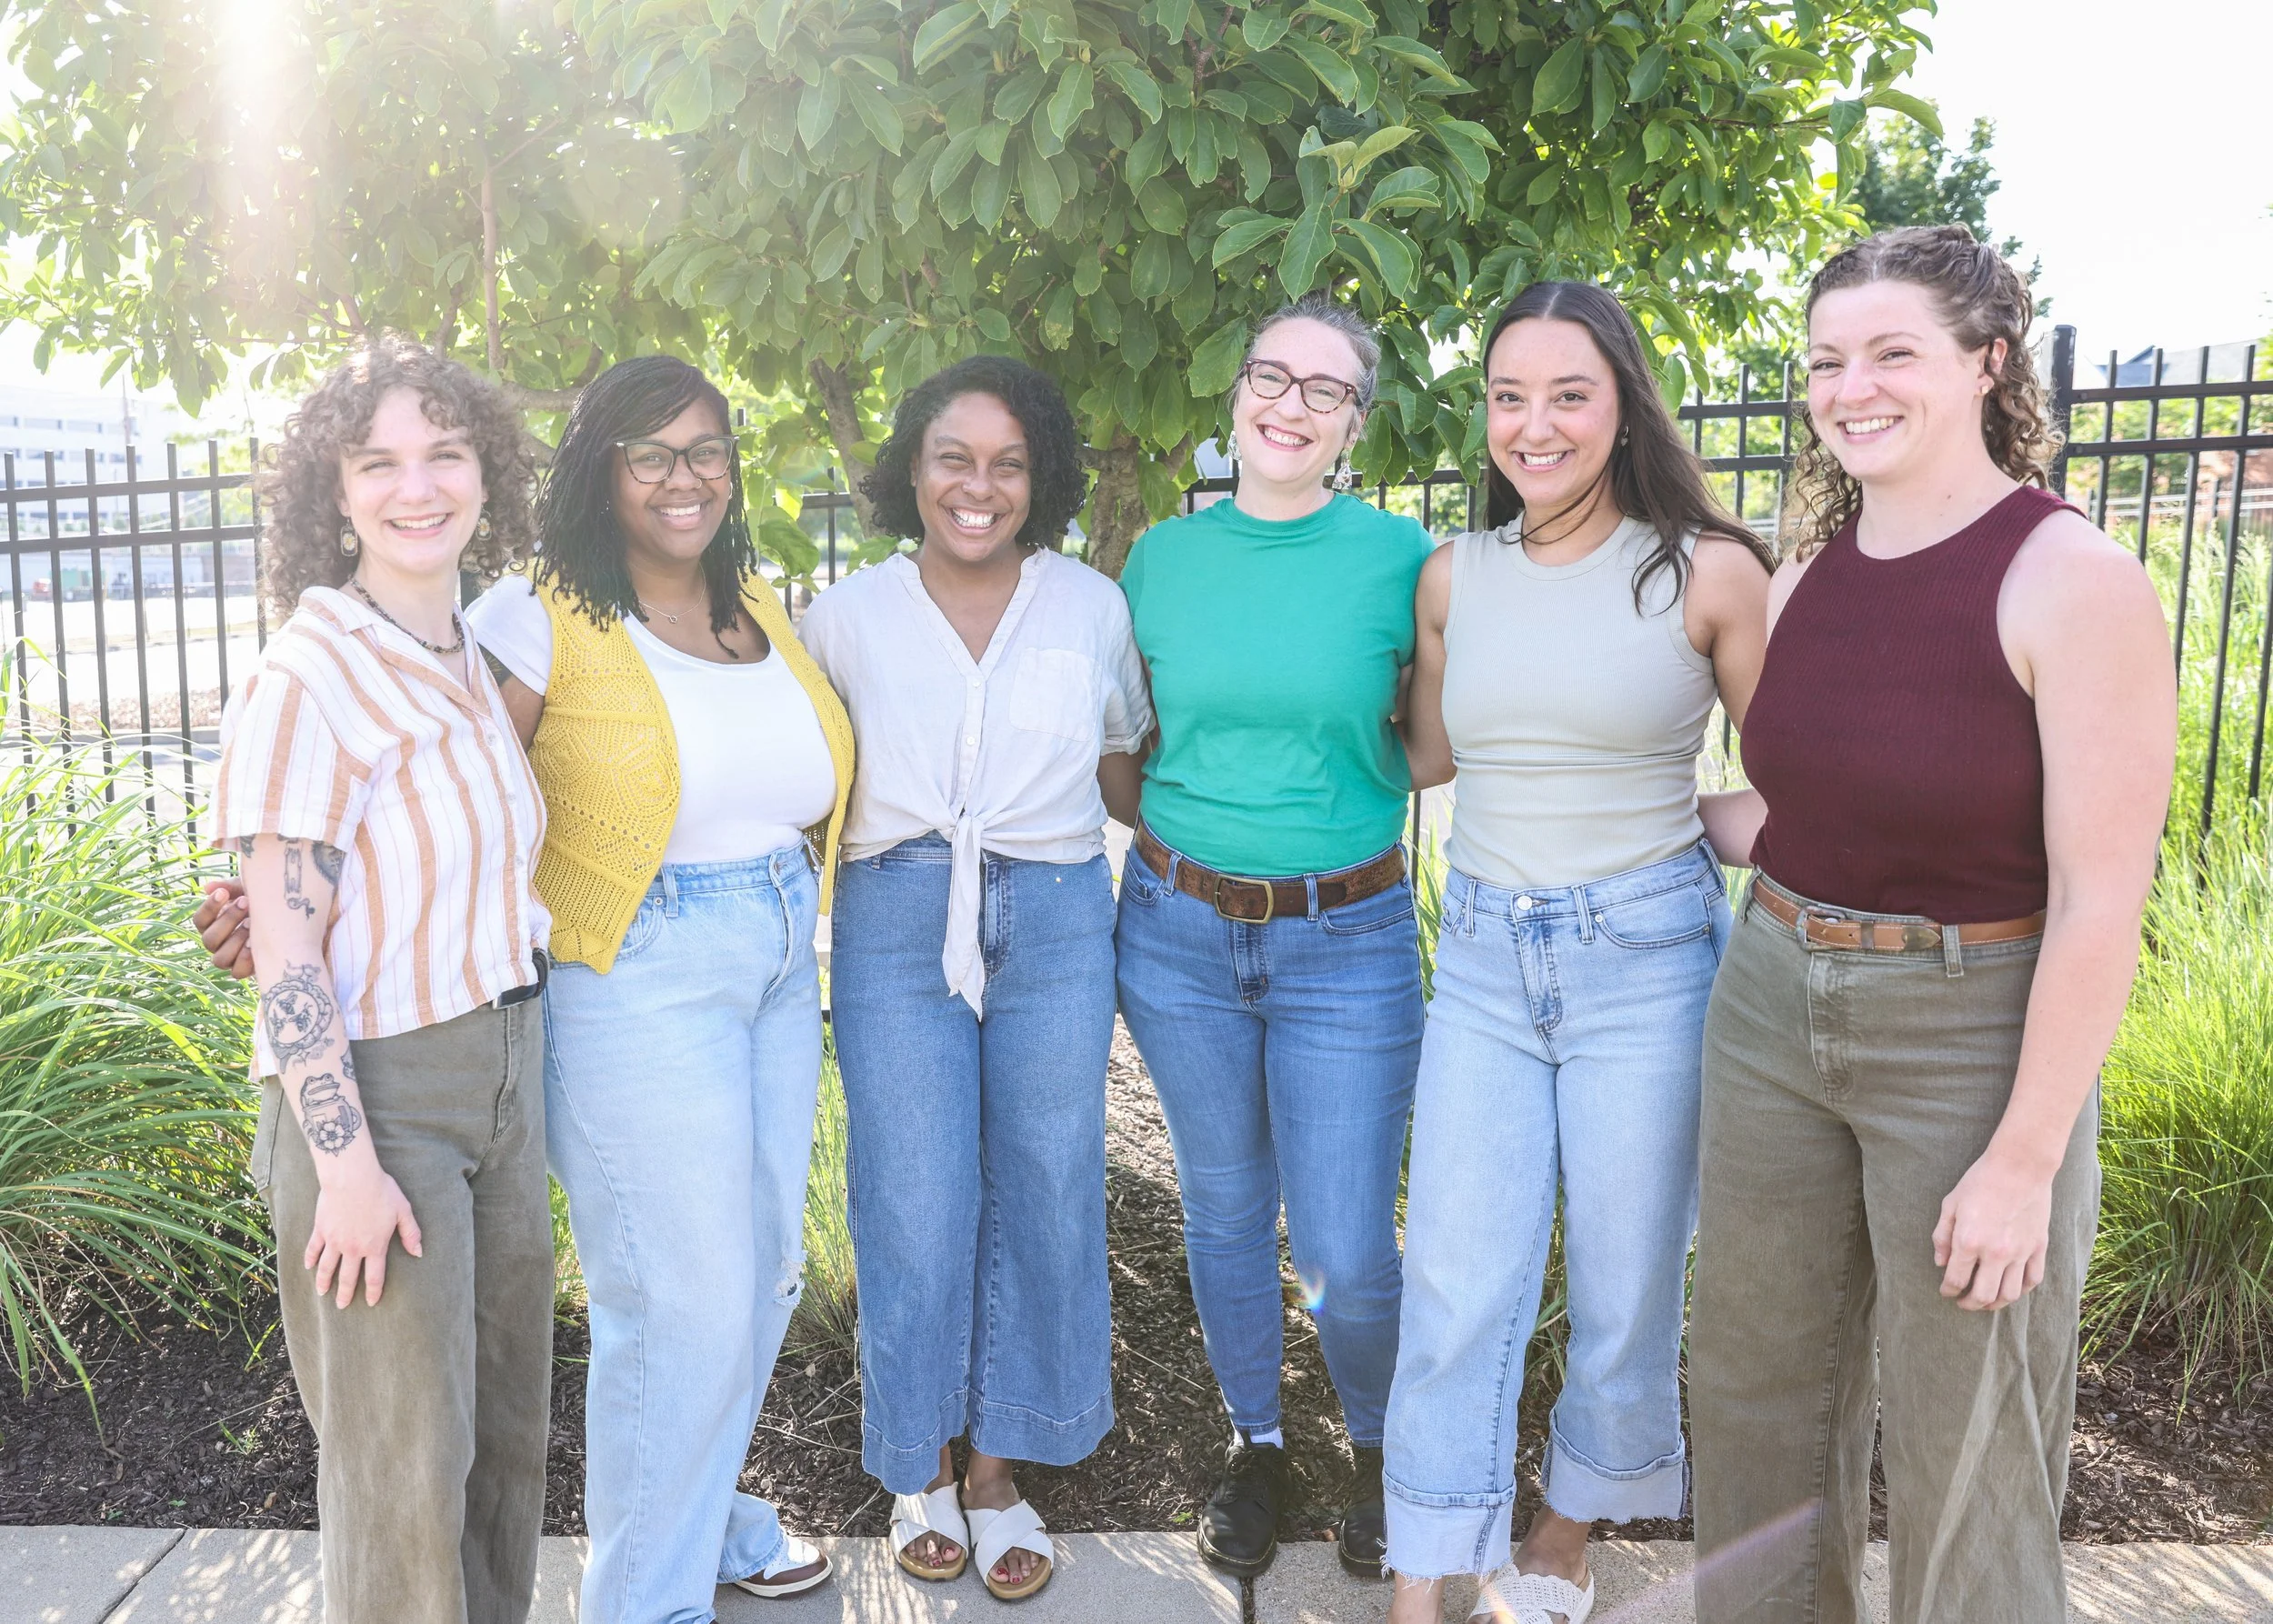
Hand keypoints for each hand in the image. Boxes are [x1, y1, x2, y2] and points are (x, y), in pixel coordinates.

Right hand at [196, 879, 254, 978]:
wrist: (290, 922)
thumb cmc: (262, 904)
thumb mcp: (248, 892)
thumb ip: (230, 888)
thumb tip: (208, 887)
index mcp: (213, 925)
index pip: (200, 920)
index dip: (209, 907)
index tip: (223, 893)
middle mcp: (217, 944)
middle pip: (209, 939)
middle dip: (228, 920)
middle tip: (246, 903)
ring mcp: (229, 959)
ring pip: (220, 958)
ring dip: (235, 940)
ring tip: (251, 924)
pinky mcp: (244, 970)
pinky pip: (236, 972)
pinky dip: (244, 959)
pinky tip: (254, 943)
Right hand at [304, 1162, 422, 1307]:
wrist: (352, 1177)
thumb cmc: (381, 1191)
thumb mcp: (403, 1211)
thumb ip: (410, 1233)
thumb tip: (418, 1252)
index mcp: (375, 1246)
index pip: (374, 1276)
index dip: (372, 1292)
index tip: (370, 1302)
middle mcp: (353, 1248)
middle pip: (348, 1277)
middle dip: (345, 1294)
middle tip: (342, 1306)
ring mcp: (334, 1240)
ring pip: (327, 1268)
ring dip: (324, 1282)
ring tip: (322, 1293)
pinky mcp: (321, 1229)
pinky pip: (313, 1249)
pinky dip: (310, 1259)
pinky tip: (308, 1267)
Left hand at [1932, 1148, 2053, 1310]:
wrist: (2019, 1167)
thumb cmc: (1980, 1181)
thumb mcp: (1951, 1204)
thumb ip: (1942, 1236)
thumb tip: (1940, 1263)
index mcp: (1969, 1242)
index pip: (1956, 1280)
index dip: (1948, 1291)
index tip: (1946, 1292)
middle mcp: (1996, 1253)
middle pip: (1983, 1296)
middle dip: (1969, 1304)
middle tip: (1963, 1302)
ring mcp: (2020, 1252)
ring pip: (2009, 1294)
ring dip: (1995, 1304)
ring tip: (1986, 1301)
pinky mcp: (2038, 1247)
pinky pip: (2032, 1280)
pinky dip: (2021, 1290)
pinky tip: (2011, 1288)